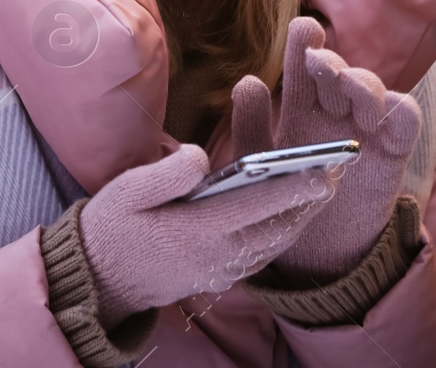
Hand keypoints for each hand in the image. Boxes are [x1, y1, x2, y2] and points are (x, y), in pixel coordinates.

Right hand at [78, 143, 333, 327]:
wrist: (98, 280)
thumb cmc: (112, 227)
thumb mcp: (127, 190)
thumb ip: (168, 173)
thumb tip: (203, 156)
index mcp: (194, 229)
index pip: (254, 205)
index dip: (292, 188)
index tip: (322, 171)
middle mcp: (214, 255)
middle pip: (275, 230)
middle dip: (309, 204)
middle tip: (337, 174)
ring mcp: (217, 271)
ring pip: (272, 247)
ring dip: (299, 221)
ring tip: (320, 192)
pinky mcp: (216, 278)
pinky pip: (259, 259)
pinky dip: (279, 237)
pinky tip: (289, 217)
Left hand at [230, 16, 421, 281]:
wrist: (318, 254)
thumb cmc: (285, 200)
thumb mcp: (259, 165)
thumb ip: (250, 126)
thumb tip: (248, 81)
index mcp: (302, 106)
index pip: (305, 63)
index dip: (306, 42)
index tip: (304, 31)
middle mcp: (336, 110)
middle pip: (338, 71)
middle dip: (330, 62)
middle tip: (319, 65)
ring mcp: (366, 127)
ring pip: (372, 88)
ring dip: (361, 81)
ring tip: (348, 87)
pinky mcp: (392, 151)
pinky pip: (405, 118)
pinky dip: (400, 108)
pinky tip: (385, 110)